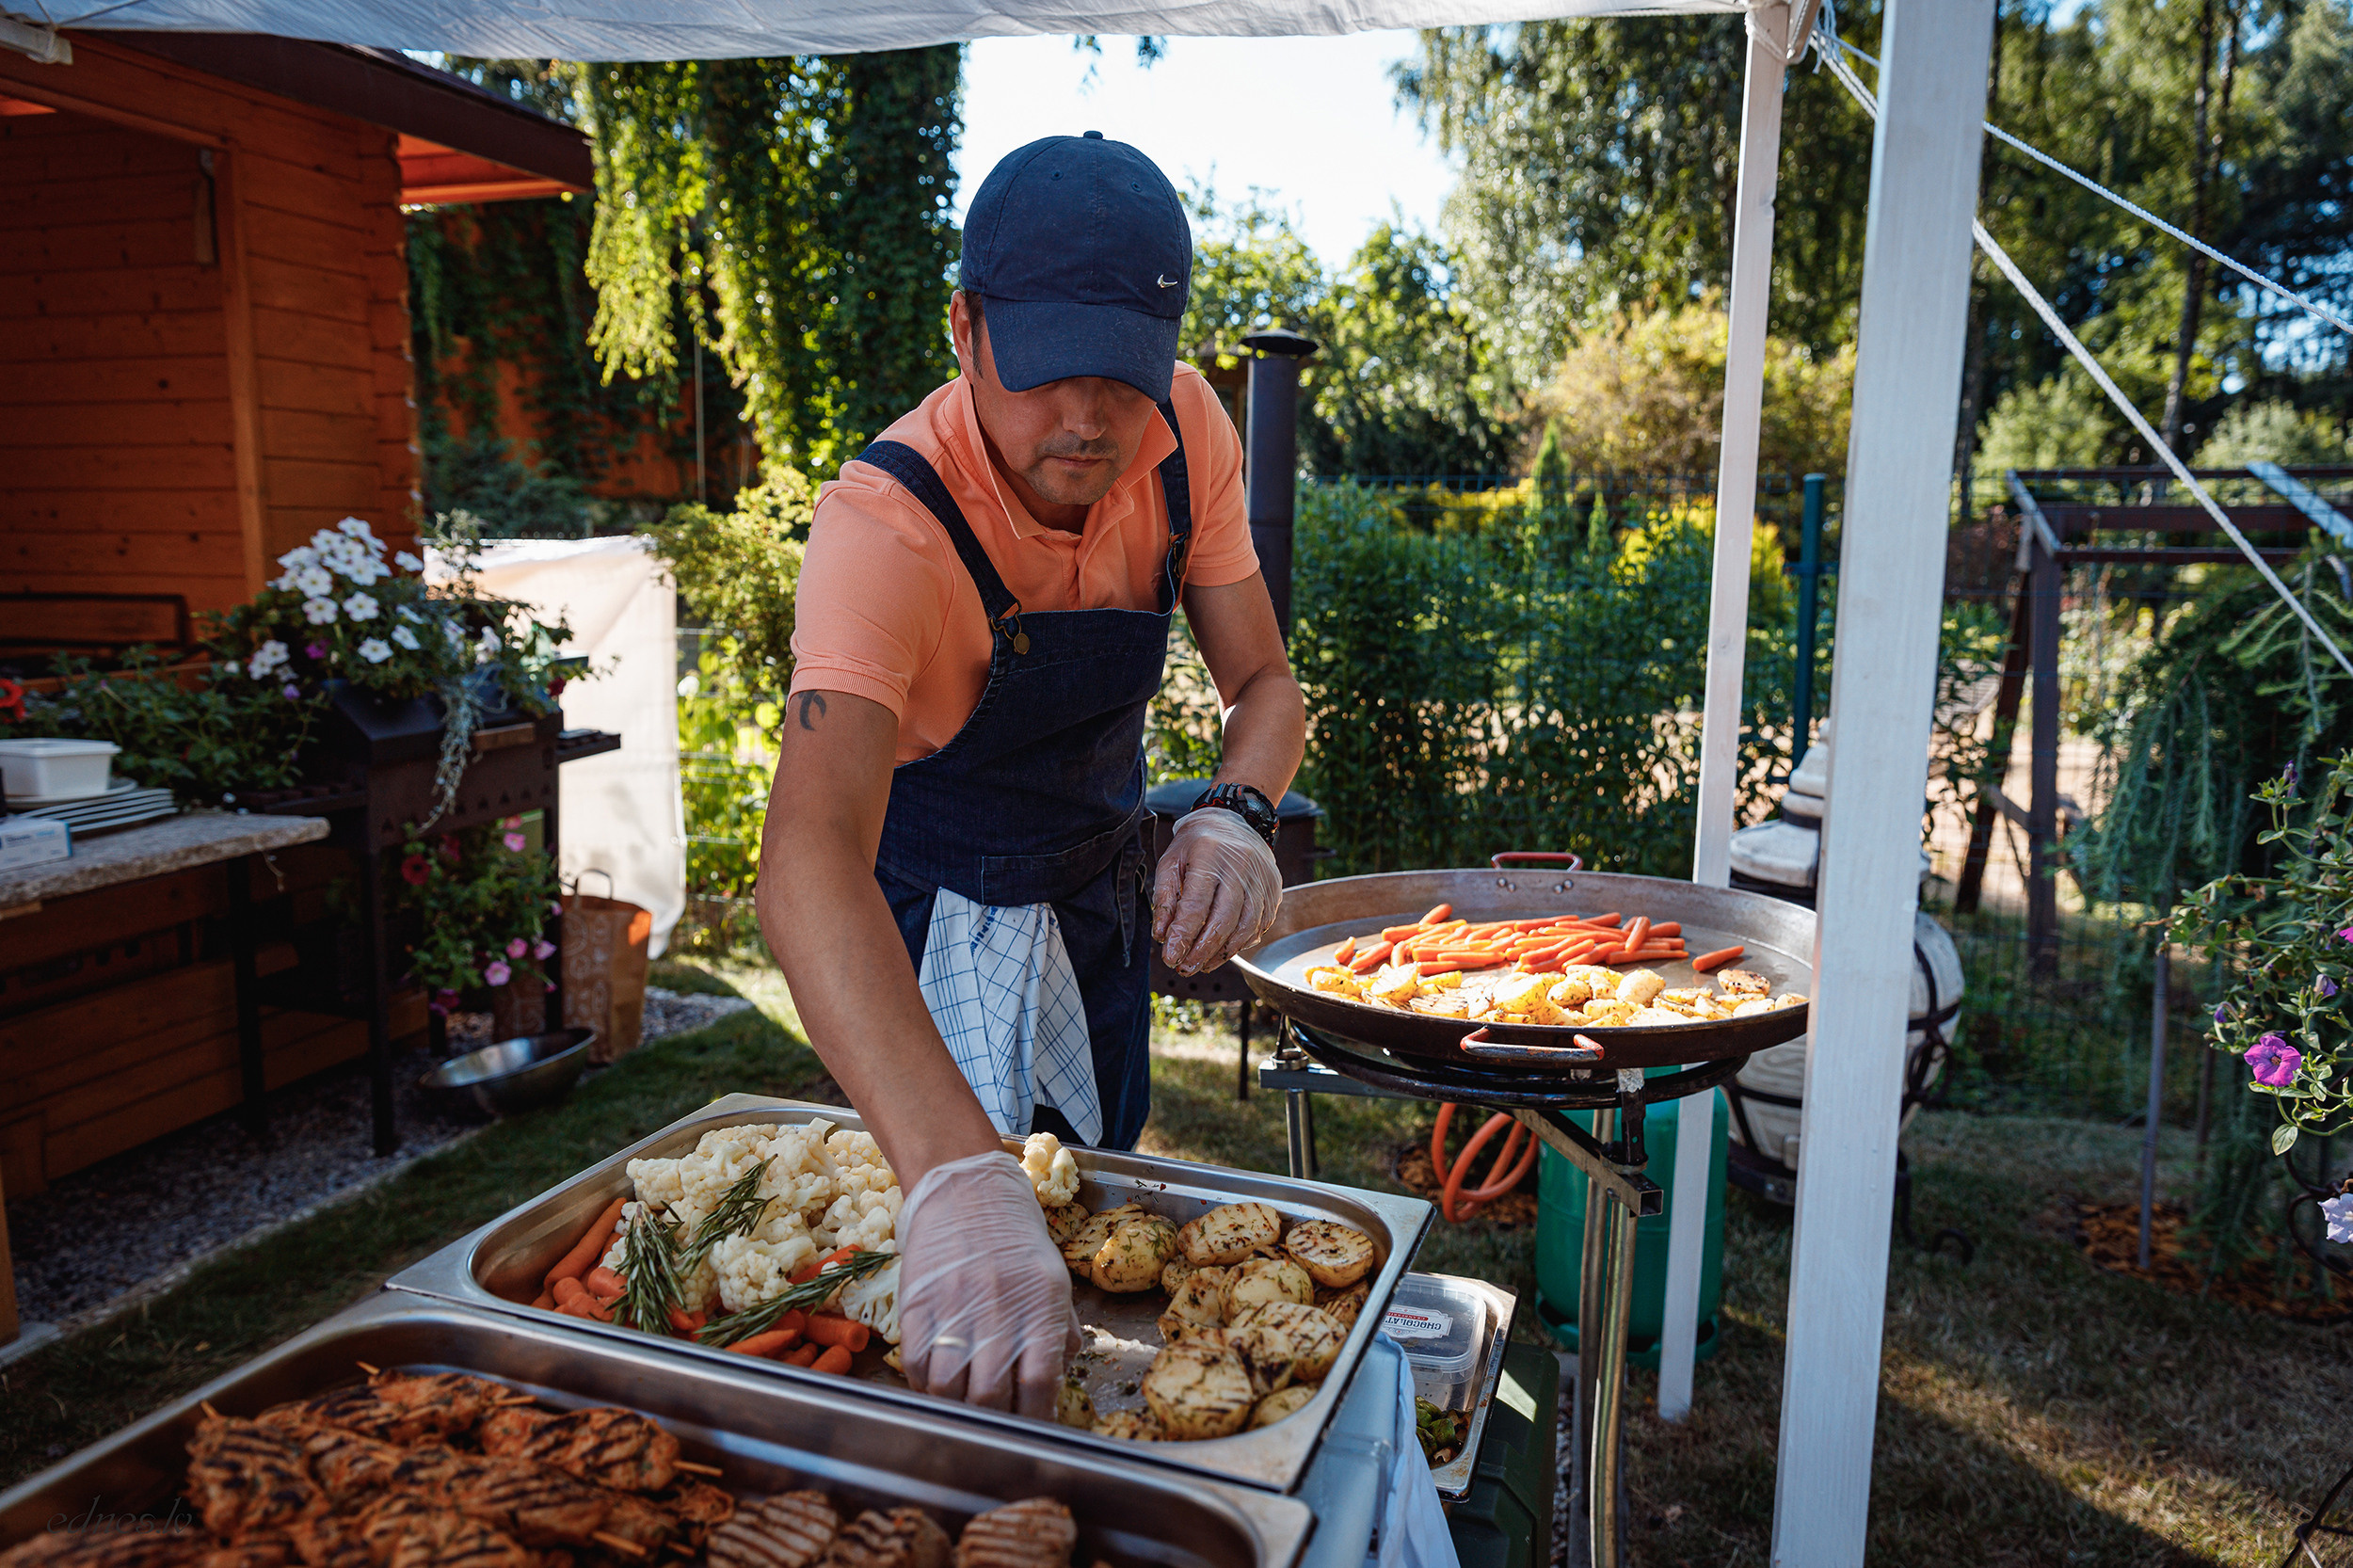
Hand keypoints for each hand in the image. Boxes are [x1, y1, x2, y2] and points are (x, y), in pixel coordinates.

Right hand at [896, 1151, 1079, 1417]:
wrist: (965, 1191)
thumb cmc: (1014, 1238)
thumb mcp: (1051, 1277)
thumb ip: (1059, 1328)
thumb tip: (1061, 1373)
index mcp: (1041, 1306)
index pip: (1039, 1385)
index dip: (1034, 1418)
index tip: (1032, 1429)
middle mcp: (998, 1309)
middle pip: (990, 1396)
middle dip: (993, 1420)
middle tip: (994, 1422)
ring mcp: (953, 1307)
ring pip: (948, 1388)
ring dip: (956, 1404)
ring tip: (963, 1402)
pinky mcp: (916, 1303)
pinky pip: (915, 1364)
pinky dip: (924, 1383)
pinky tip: (936, 1378)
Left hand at [1153, 806, 1282, 973]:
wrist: (1233, 820)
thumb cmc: (1196, 845)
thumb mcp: (1171, 861)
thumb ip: (1165, 897)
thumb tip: (1162, 935)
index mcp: (1210, 854)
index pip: (1197, 904)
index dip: (1183, 936)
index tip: (1170, 957)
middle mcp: (1240, 865)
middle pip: (1224, 920)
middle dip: (1202, 951)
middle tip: (1184, 967)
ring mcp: (1261, 878)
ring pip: (1245, 926)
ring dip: (1222, 953)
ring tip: (1201, 964)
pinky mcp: (1273, 889)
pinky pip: (1260, 924)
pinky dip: (1241, 943)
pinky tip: (1222, 951)